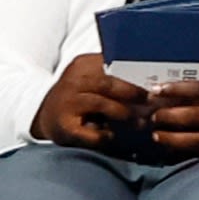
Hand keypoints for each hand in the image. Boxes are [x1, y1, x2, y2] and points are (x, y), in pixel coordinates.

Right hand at [32, 53, 147, 152]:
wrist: (44, 116)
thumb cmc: (76, 96)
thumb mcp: (88, 78)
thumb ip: (111, 74)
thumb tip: (149, 79)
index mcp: (81, 65)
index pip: (111, 64)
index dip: (134, 73)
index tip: (154, 80)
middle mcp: (73, 81)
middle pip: (108, 83)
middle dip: (134, 92)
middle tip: (152, 101)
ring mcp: (67, 103)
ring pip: (102, 104)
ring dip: (125, 113)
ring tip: (142, 122)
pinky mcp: (65, 126)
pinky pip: (91, 131)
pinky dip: (105, 135)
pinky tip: (113, 135)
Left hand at [145, 74, 198, 160]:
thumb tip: (186, 85)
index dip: (176, 90)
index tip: (156, 91)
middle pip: (195, 115)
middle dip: (169, 116)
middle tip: (150, 115)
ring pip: (197, 138)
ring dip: (173, 137)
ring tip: (156, 134)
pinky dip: (187, 149)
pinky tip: (172, 147)